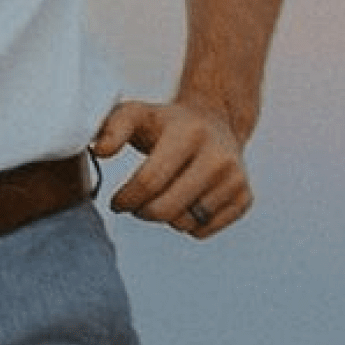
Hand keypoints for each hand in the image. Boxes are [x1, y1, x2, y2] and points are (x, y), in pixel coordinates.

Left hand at [92, 98, 250, 238]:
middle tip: (134, 205)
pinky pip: (204, 230)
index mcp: (189, 134)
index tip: (116, 202)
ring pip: (185, 223)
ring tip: (161, 197)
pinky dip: (186, 224)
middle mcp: (218, 157)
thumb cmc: (166, 123)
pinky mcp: (245, 198)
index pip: (150, 181)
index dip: (126, 198)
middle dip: (141, 212)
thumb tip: (99, 151)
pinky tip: (182, 202)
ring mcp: (236, 179)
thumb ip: (111, 128)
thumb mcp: (135, 114)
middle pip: (167, 208)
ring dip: (164, 218)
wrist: (215, 122)